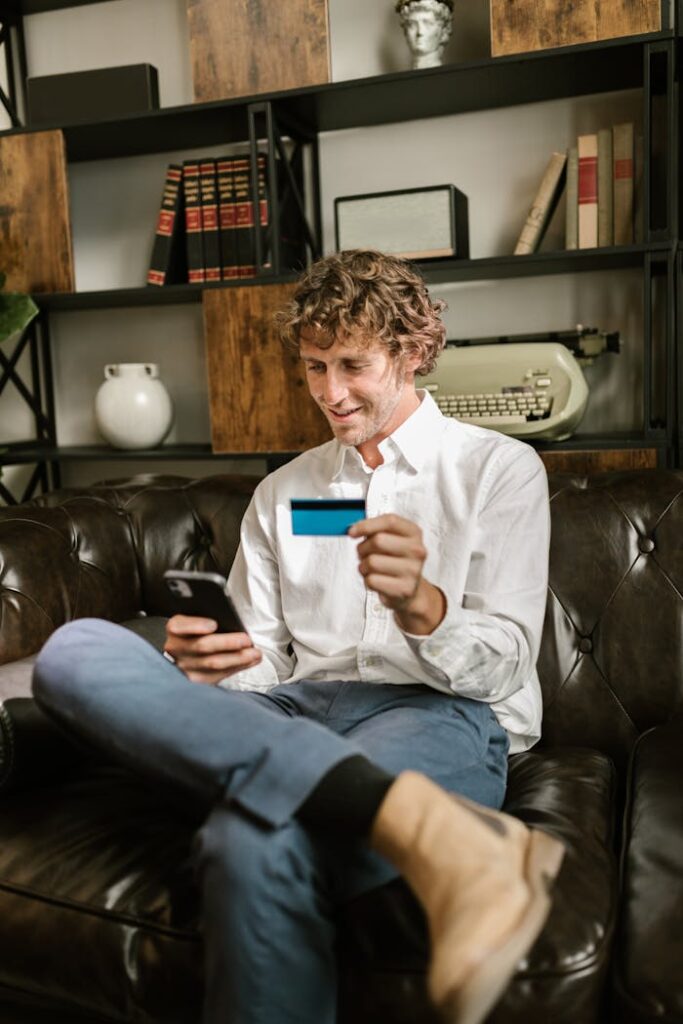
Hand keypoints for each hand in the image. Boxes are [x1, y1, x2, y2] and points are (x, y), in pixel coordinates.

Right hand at [164, 615, 261, 684]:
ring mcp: (184, 667)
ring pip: (213, 664)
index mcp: (175, 628)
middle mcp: (176, 649)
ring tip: (255, 653)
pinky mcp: (196, 681)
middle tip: (247, 640)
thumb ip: (207, 617)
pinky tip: (249, 661)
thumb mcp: (195, 619)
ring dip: (238, 658)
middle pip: (202, 646)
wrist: (186, 655)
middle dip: (228, 643)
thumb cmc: (197, 632)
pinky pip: (219, 675)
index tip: (213, 625)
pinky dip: (237, 667)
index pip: (179, 625)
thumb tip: (232, 617)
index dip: (196, 625)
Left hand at [348, 515, 445, 634]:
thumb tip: (353, 529)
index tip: (352, 531)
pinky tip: (377, 580)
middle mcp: (417, 551)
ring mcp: (412, 571)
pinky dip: (367, 581)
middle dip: (363, 548)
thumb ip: (374, 530)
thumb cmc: (394, 561)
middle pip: (378, 540)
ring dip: (363, 566)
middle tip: (363, 553)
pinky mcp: (404, 589)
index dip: (367, 525)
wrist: (408, 588)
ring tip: (371, 569)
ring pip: (372, 562)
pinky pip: (371, 580)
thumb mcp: (390, 539)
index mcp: (414, 533)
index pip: (390, 521)